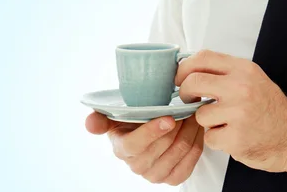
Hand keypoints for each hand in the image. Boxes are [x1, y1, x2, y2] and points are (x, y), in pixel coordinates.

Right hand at [85, 112, 203, 184]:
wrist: (141, 134)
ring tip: (192, 114)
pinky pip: (190, 162)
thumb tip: (90, 124)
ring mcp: (155, 175)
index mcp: (122, 149)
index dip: (153, 132)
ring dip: (189, 131)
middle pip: (163, 147)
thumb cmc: (128, 123)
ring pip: (179, 151)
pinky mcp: (172, 178)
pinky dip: (196, 142)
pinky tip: (195, 129)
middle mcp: (137, 166)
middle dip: (179, 125)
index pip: (136, 145)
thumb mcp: (111, 117)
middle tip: (186, 107)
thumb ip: (99, 119)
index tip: (169, 117)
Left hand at [176, 50, 286, 189]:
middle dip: (185, 93)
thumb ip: (225, 72)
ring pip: (199, 114)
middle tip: (190, 100)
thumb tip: (188, 68)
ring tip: (226, 123)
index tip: (180, 78)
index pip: (203, 57)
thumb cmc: (270, 110)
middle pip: (193, 82)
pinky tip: (234, 137)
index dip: (184, 68)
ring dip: (207, 122)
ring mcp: (239, 113)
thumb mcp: (253, 80)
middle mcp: (241, 87)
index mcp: (244, 70)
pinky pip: (209, 137)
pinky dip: (217, 140)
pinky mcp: (236, 138)